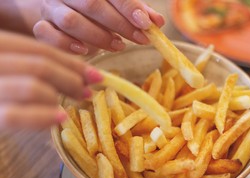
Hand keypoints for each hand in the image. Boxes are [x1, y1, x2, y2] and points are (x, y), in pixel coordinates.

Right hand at [0, 31, 101, 129]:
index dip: (73, 63)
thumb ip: (31, 65)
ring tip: (71, 105)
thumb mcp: (9, 66)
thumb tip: (78, 74)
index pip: (41, 50)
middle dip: (72, 79)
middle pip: (41, 65)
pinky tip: (58, 118)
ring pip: (33, 86)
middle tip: (88, 91)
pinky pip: (16, 115)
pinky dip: (42, 117)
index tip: (96, 75)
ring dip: (61, 96)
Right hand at [33, 0, 164, 54]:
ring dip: (97, 36)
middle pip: (92, 4)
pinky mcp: (42, 25)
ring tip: (118, 45)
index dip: (130, 8)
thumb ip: (137, 13)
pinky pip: (46, 34)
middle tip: (140, 39)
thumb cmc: (97, 11)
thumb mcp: (119, 8)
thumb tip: (158, 23)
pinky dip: (65, 44)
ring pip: (70, 20)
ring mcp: (51, 7)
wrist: (62, 9)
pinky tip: (84, 51)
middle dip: (119, 25)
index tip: (147, 25)